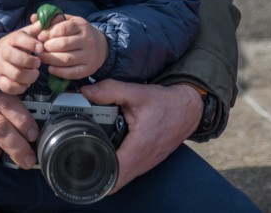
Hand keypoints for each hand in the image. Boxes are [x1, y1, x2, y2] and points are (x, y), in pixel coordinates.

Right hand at [0, 21, 42, 94]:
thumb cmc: (15, 46)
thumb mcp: (25, 34)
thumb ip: (38, 27)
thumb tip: (55, 16)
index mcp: (11, 39)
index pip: (19, 39)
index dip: (31, 43)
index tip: (41, 48)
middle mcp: (3, 52)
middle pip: (15, 57)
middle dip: (30, 62)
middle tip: (38, 63)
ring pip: (15, 74)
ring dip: (29, 76)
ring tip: (34, 73)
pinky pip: (9, 87)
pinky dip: (21, 87)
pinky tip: (26, 82)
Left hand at [34, 13, 107, 79]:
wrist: (101, 46)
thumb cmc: (78, 32)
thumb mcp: (69, 21)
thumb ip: (52, 20)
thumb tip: (33, 17)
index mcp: (81, 26)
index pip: (62, 29)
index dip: (48, 33)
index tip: (39, 37)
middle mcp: (87, 40)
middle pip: (63, 44)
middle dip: (48, 47)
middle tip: (39, 48)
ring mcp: (90, 55)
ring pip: (67, 59)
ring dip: (50, 59)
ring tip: (41, 58)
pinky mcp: (89, 69)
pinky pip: (73, 73)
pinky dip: (59, 72)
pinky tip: (51, 68)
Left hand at [80, 80, 201, 191]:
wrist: (188, 108)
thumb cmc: (165, 103)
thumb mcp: (136, 92)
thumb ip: (109, 91)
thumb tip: (86, 92)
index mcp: (140, 146)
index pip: (116, 173)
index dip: (98, 173)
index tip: (83, 165)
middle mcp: (144, 160)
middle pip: (117, 180)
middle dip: (99, 174)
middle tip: (82, 160)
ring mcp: (148, 162)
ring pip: (124, 177)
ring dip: (109, 171)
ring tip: (92, 156)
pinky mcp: (149, 160)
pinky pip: (131, 170)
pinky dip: (119, 166)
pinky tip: (108, 153)